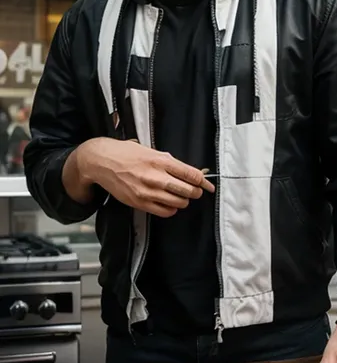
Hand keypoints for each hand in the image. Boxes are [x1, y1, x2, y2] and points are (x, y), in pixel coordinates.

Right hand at [75, 137, 213, 217]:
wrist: (101, 161)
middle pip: (188, 190)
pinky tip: (169, 203)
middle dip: (195, 192)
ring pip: (178, 202)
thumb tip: (191, 172)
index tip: (209, 186)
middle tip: (196, 191)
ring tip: (181, 196)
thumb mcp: (151, 151)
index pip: (191, 174)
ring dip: (184, 200)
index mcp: (161, 160)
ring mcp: (147, 191)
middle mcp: (156, 176)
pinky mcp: (139, 202)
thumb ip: (170, 162)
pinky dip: (171, 209)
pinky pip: (165, 211)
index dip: (204, 182)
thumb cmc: (126, 153)